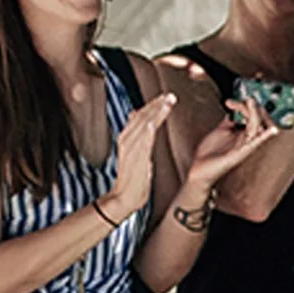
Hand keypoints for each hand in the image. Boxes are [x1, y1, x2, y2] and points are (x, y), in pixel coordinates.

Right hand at [99, 92, 174, 220]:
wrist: (124, 197)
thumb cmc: (133, 177)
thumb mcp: (137, 152)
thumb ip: (139, 136)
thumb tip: (143, 120)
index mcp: (127, 138)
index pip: (140, 116)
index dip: (153, 105)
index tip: (165, 96)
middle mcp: (126, 140)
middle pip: (142, 117)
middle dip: (156, 105)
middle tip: (169, 95)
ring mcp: (130, 150)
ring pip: (143, 126)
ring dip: (155, 113)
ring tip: (166, 101)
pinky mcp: (135, 160)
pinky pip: (141, 144)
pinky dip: (146, 132)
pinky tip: (153, 123)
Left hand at [189, 96, 280, 187]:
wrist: (200, 169)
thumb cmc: (210, 153)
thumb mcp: (220, 131)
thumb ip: (229, 121)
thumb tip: (233, 109)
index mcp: (242, 133)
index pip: (251, 116)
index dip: (243, 105)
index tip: (230, 101)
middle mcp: (246, 139)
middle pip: (258, 120)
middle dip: (252, 107)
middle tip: (246, 99)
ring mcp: (244, 146)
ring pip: (257, 127)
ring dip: (255, 113)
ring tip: (250, 102)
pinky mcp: (240, 153)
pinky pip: (255, 143)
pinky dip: (264, 136)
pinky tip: (272, 130)